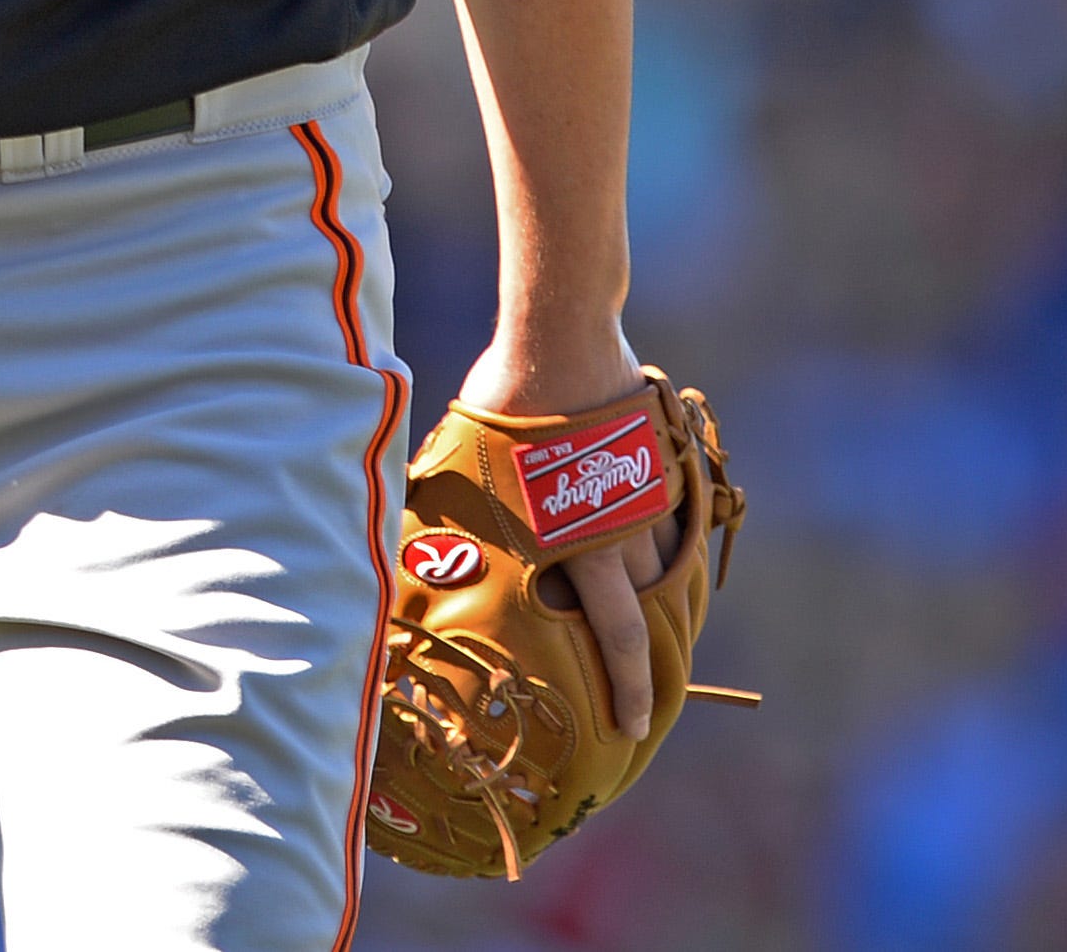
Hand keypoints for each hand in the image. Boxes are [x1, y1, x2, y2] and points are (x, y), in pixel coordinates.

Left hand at [454, 326, 666, 743]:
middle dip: (647, 679)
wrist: (562, 339)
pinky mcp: (662, 465)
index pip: (612, 638)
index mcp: (571, 547)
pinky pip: (675, 521)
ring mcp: (646, 500)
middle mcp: (616, 536)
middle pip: (643, 624)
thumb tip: (390, 543)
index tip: (628, 727)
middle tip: (644, 720)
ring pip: (668, 572)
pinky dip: (673, 548)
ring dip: (665, 610)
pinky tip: (667, 562)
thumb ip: (443, 509)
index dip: (624, 689)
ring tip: (660, 645)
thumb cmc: (502, 401)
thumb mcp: (458, 463)